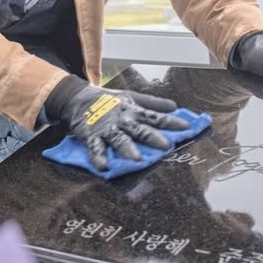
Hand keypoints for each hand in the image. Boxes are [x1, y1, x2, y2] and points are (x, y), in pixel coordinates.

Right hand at [59, 85, 190, 170]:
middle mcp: (121, 119)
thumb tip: (174, 106)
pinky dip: (99, 157)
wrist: (76, 98)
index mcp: (132, 110)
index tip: (186, 127)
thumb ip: (152, 103)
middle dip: (152, 137)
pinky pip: (95, 147)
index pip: (154, 116)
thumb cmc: (107, 100)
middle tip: (165, 146)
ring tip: (137, 159)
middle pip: (139, 129)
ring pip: (119, 139)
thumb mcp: (130, 97)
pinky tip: (104, 166)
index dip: (170, 122)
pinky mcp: (91, 135)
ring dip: (128, 149)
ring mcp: (106, 128)